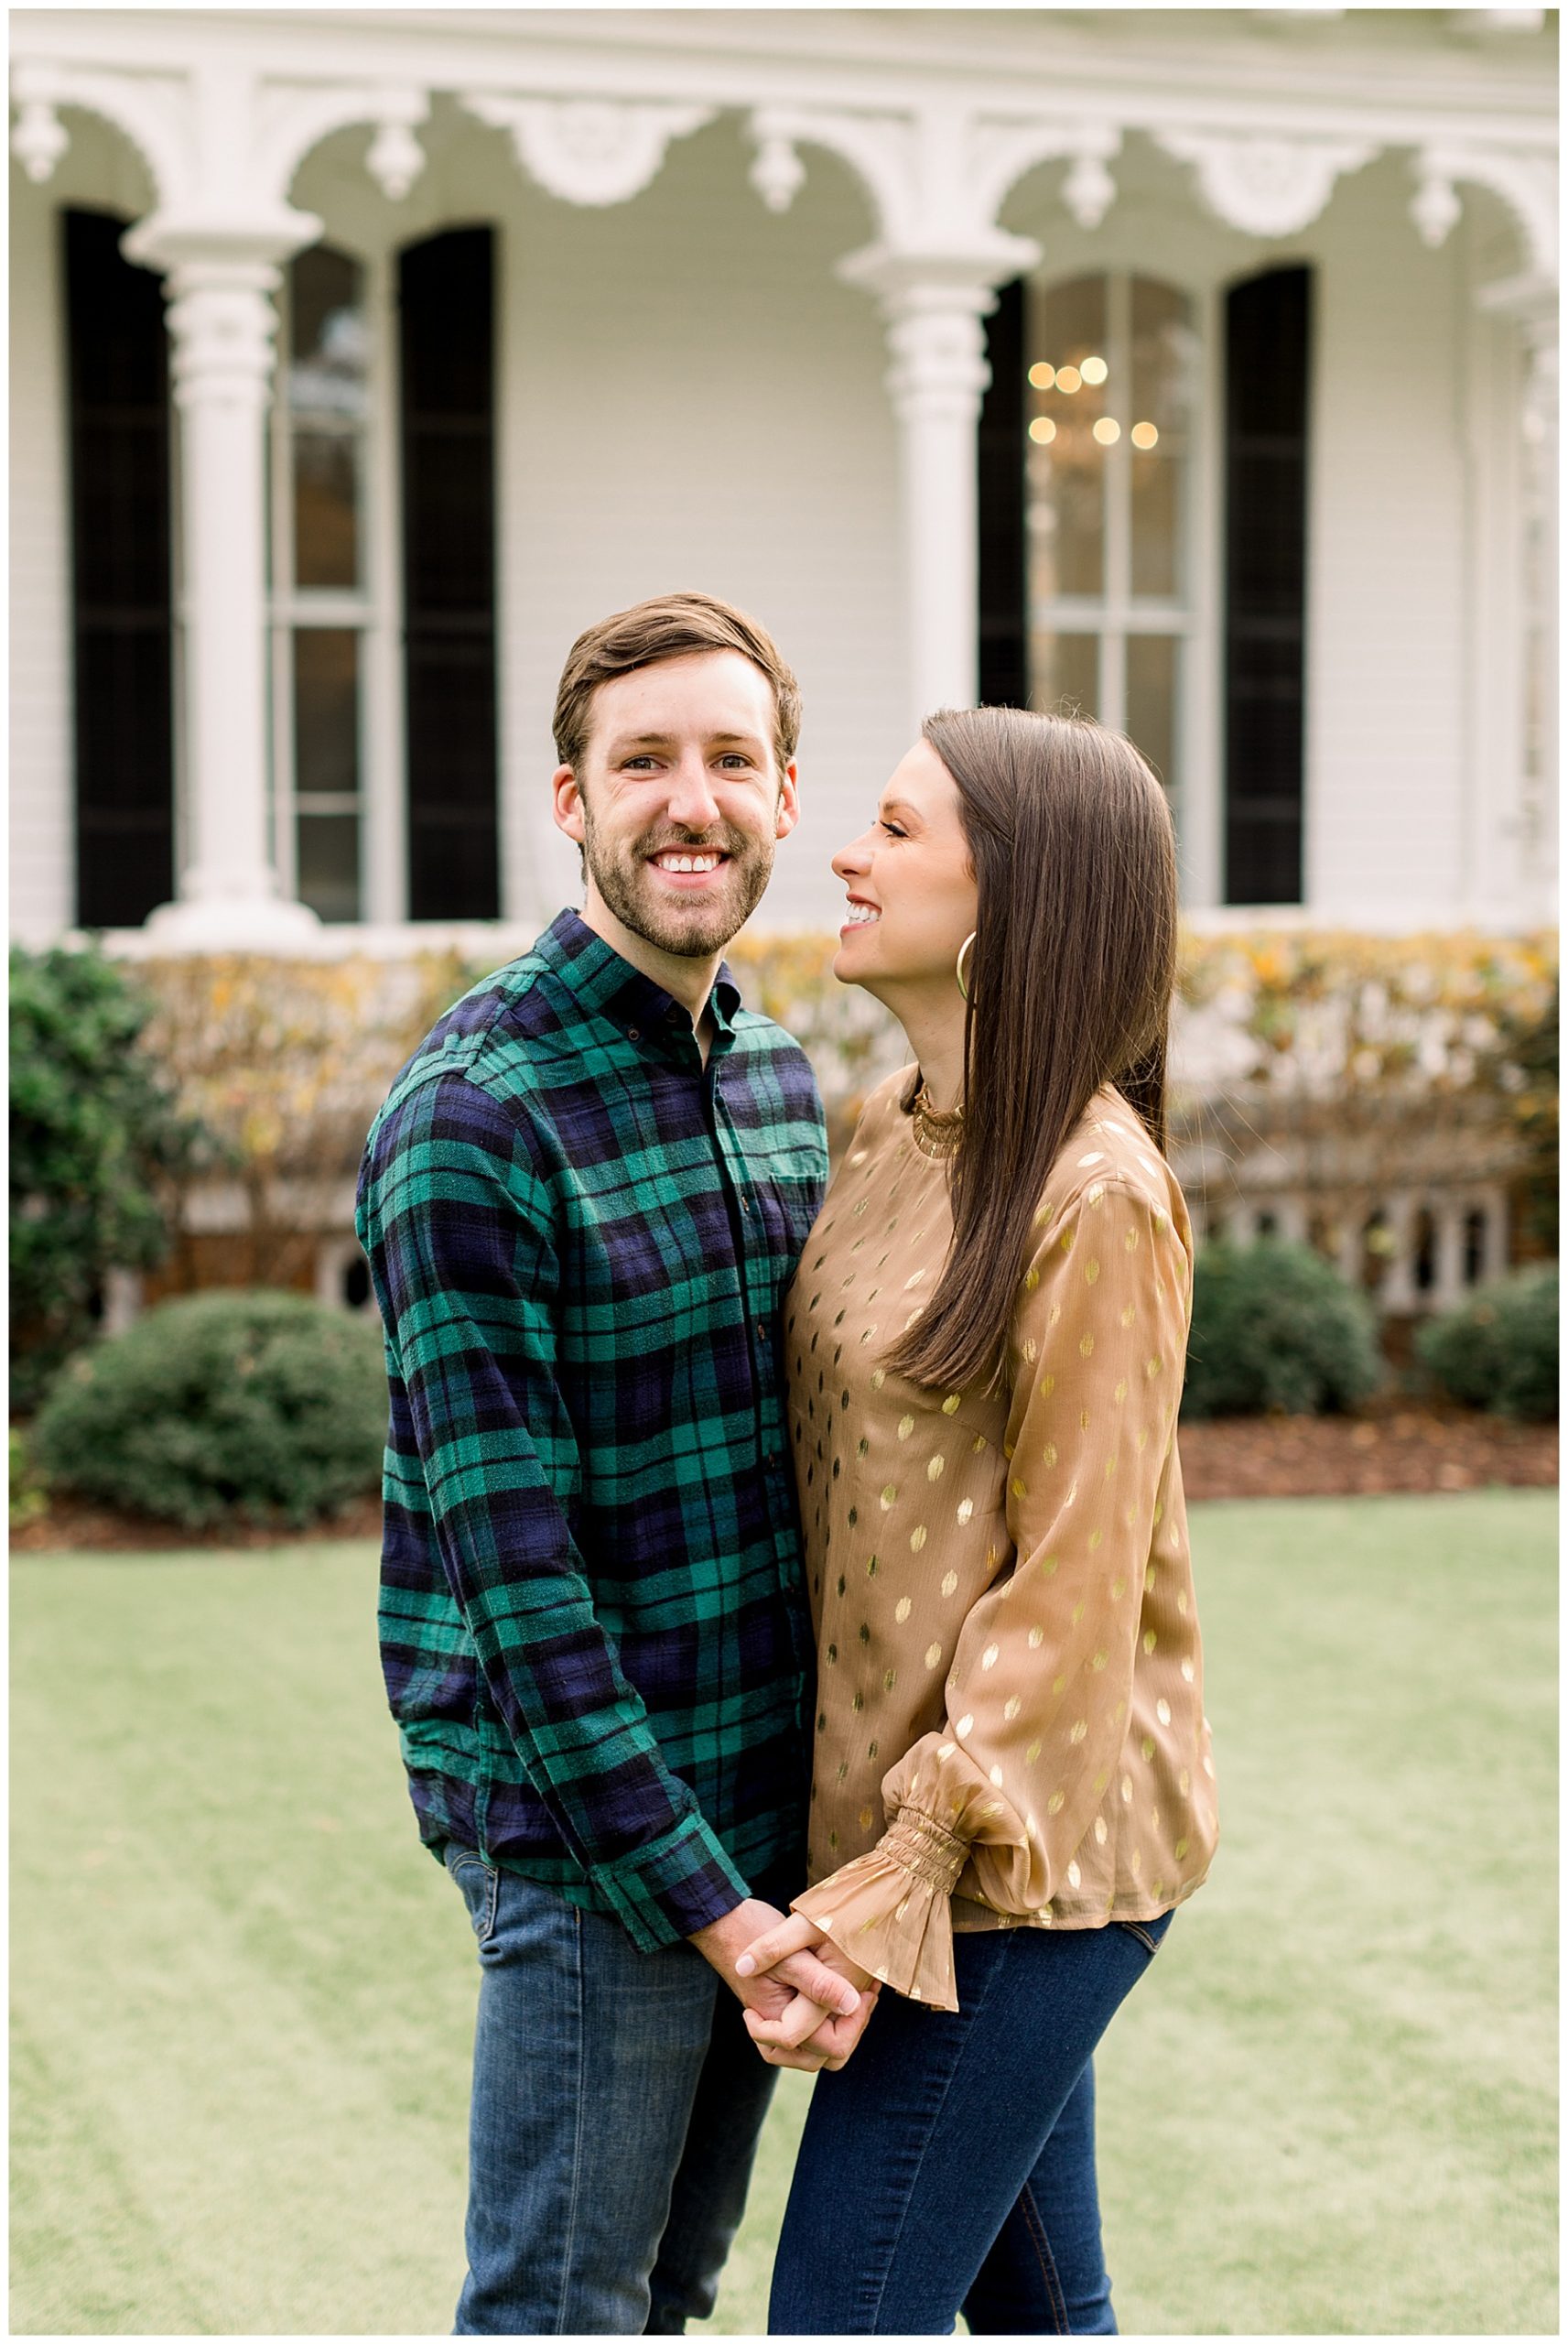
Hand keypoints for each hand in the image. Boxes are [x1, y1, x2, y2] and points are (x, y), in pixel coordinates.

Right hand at [738, 1911, 879, 2070]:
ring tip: (854, 1997)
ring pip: (813, 2050)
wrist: (721, 1919)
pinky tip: (838, 1991)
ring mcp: (774, 2019)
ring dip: (838, 2029)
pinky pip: (805, 2032)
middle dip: (849, 2031)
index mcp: (780, 2020)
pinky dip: (825, 2020)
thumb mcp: (792, 1955)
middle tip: (863, 1996)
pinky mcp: (777, 2008)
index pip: (829, 2048)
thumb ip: (819, 1984)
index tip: (863, 1994)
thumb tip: (853, 2005)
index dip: (854, 2024)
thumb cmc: (752, 1932)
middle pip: (821, 2057)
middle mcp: (776, 2027)